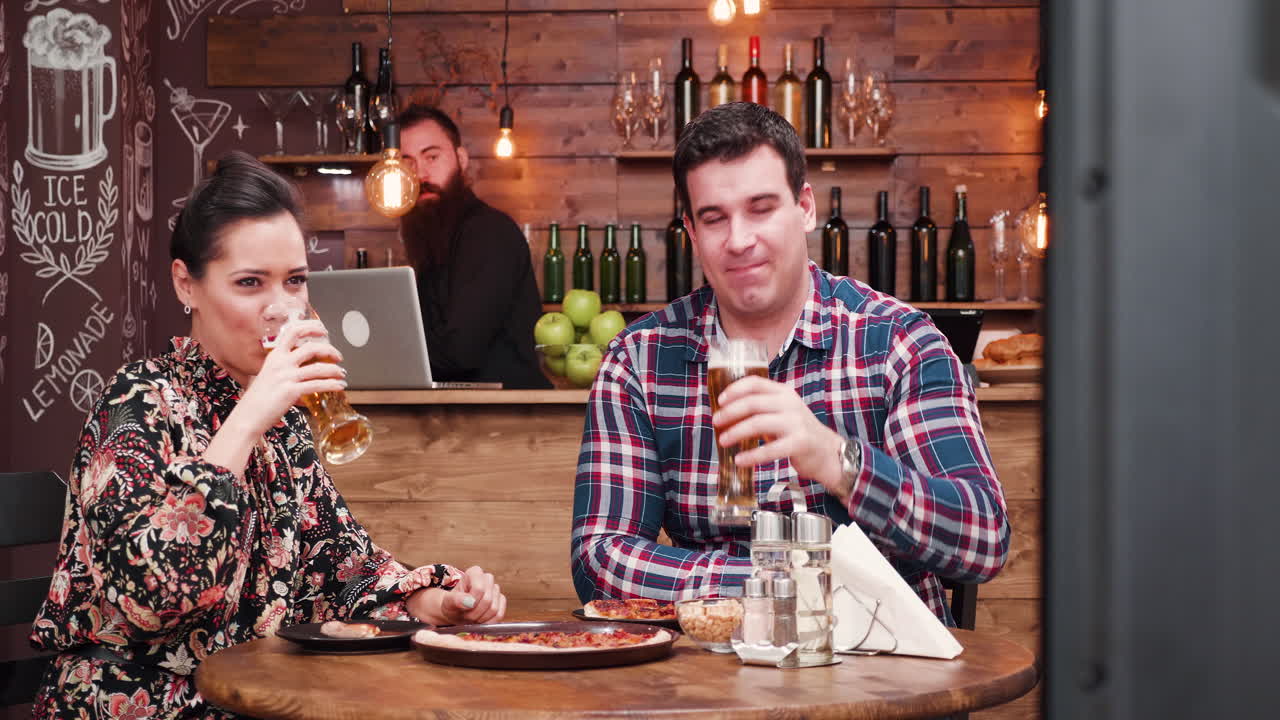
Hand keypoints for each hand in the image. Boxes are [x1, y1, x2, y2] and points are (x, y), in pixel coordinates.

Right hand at [230, 319, 346, 438]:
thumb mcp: (268, 376)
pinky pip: (318, 385)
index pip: (293, 331)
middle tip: (338, 356)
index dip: (311, 328)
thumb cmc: (258, 400)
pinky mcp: (291, 391)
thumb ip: (283, 369)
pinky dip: (332, 385)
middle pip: (311, 348)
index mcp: (274, 356)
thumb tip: (303, 369)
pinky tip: (339, 386)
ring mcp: (286, 376)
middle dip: (330, 350)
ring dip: (335, 370)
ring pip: (318, 368)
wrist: (247, 417)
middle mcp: (280, 363)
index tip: (323, 331)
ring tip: (342, 374)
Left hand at [407, 566, 506, 625]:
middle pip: (487, 600)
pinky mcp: (501, 601)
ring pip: (494, 609)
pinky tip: (480, 621)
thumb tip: (469, 601)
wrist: (457, 613)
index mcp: (475, 572)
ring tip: (472, 617)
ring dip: (481, 619)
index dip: (472, 603)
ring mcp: (496, 589)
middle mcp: (487, 578)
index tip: (463, 608)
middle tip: (466, 616)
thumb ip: (456, 600)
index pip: (479, 589)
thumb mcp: (448, 602)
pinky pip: (499, 615)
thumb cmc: (452, 605)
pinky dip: (489, 622)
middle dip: (475, 613)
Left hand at [712, 375, 845, 494]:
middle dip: (729, 413)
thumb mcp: (782, 412)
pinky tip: (739, 460)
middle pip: (752, 403)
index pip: (755, 383)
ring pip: (758, 423)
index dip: (734, 390)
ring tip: (722, 441)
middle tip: (715, 422)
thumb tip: (725, 414)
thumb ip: (761, 409)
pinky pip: (770, 449)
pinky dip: (751, 456)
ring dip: (736, 432)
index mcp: (783, 392)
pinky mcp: (800, 443)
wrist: (828, 452)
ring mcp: (796, 422)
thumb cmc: (798, 432)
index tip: (719, 401)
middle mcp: (790, 404)